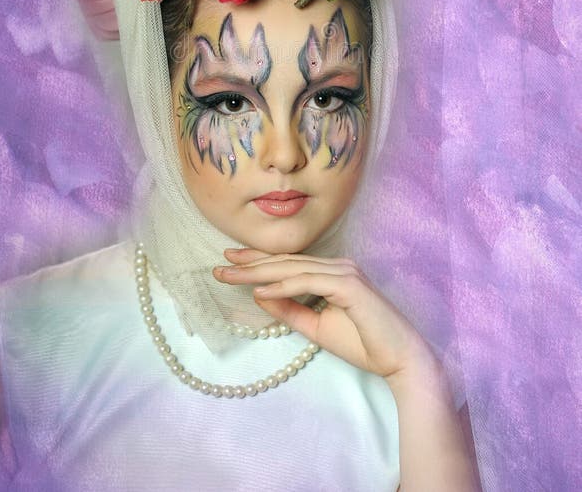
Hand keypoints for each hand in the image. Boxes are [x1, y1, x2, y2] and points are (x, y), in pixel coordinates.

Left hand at [213, 249, 435, 381]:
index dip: (258, 261)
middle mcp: (337, 265)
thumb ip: (291, 311)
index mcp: (331, 272)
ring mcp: (344, 272)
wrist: (399, 359)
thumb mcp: (316, 327)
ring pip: (293, 268)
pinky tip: (260, 291)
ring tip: (230, 275)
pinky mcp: (348, 285)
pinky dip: (282, 286)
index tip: (230, 262)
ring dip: (259, 271)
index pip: (288, 263)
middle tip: (220, 263)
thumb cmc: (363, 343)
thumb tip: (260, 296)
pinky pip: (308, 282)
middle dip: (250, 262)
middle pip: (286, 261)